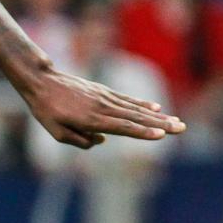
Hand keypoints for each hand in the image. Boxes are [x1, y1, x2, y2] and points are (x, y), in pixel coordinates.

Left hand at [20, 66, 184, 148]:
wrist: (41, 81)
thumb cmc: (46, 110)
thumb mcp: (57, 132)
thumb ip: (80, 141)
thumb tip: (101, 140)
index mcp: (91, 120)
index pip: (122, 127)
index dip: (142, 132)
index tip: (161, 135)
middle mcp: (102, 108)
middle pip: (135, 118)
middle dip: (160, 125)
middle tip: (181, 129)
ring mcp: (104, 98)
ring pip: (135, 109)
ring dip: (157, 117)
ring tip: (176, 121)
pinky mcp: (103, 91)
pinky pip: (126, 100)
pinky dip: (141, 104)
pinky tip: (156, 109)